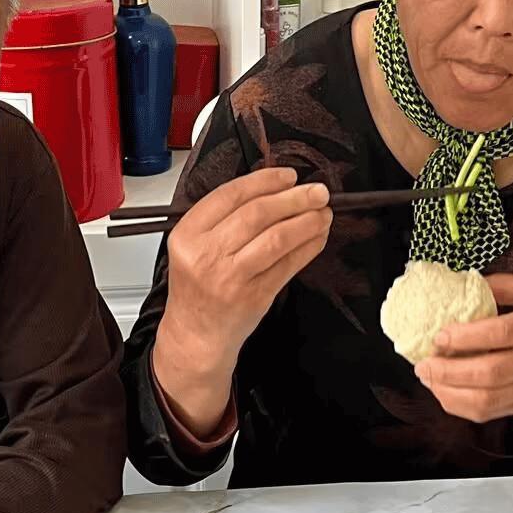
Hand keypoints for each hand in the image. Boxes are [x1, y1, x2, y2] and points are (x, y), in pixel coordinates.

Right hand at [151, 167, 332, 436]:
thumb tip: (274, 189)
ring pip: (278, 238)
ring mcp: (231, 278)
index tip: (289, 176)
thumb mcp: (194, 247)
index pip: (231, 195)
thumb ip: (224, 218)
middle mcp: (207, 255)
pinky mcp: (254, 297)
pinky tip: (318, 237)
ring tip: (323, 212)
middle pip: (258, 213)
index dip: (265, 181)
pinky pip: (288, 265)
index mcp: (188, 234)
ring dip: (307, 221)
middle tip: (317, 192)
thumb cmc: (198, 289)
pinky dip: (308, 247)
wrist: (196, 335)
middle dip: (294, 198)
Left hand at [417, 274, 512, 451]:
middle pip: (491, 372)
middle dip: (450, 371)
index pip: (503, 333)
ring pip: (487, 400)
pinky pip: (489, 412)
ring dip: (450, 392)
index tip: (440, 334)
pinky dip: (460, 405)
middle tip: (423, 363)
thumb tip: (463, 283)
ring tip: (428, 377)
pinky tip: (443, 391)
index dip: (467, 337)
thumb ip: (506, 285)